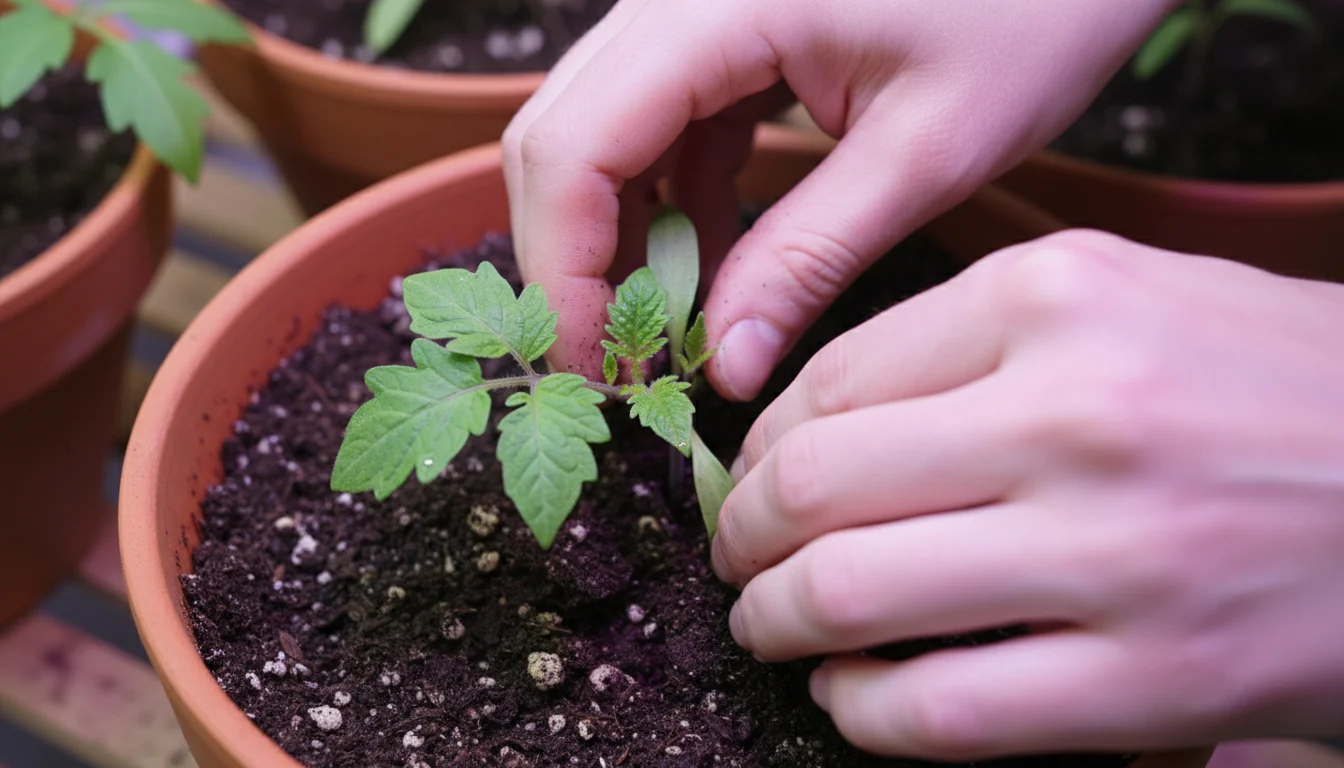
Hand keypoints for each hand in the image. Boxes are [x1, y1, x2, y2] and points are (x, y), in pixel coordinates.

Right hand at [503, 0, 1179, 397]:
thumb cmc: (1038, 9)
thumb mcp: (925, 153)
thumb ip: (806, 260)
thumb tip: (723, 368)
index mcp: (716, 4)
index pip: (573, 147)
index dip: (563, 270)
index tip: (597, 368)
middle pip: (558, 136)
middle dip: (575, 260)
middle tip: (624, 363)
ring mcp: (694, 2)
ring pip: (597, 129)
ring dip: (619, 234)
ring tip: (672, 330)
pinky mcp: (724, 23)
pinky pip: (659, 118)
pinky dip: (669, 198)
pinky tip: (713, 265)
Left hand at [713, 230, 1343, 758]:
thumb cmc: (1269, 386)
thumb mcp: (1127, 297)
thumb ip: (967, 342)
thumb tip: (807, 422)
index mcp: (1056, 297)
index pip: (829, 381)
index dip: (760, 446)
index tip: (752, 477)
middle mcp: (1076, 413)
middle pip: (815, 487)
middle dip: (744, 537)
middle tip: (740, 558)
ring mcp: (1115, 554)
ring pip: (850, 599)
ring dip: (776, 622)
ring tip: (772, 624)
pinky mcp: (1153, 682)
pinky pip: (936, 714)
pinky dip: (859, 711)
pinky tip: (853, 693)